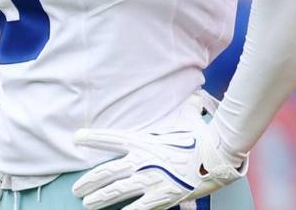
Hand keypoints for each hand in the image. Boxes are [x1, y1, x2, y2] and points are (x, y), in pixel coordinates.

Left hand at [71, 122, 245, 209]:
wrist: (218, 156)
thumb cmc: (203, 137)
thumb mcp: (190, 119)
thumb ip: (186, 108)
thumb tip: (195, 97)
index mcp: (145, 142)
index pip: (112, 138)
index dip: (93, 138)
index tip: (77, 138)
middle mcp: (143, 161)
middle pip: (107, 172)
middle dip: (89, 181)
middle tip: (77, 188)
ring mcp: (151, 180)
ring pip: (117, 191)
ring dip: (99, 198)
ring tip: (86, 203)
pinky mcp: (163, 196)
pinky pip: (140, 207)